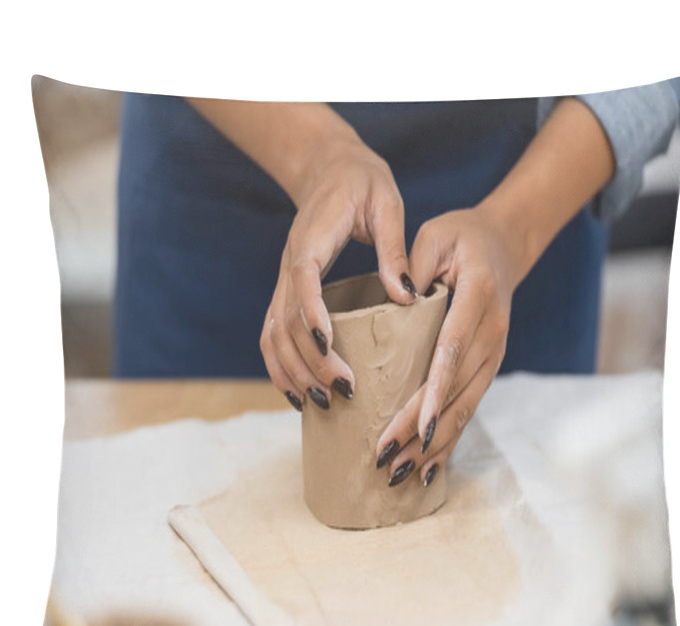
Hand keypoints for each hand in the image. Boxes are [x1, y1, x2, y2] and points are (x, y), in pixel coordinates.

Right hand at [261, 137, 415, 410]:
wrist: (328, 169)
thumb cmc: (362, 184)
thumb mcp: (386, 205)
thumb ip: (393, 249)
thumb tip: (406, 297)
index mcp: (311, 241)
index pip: (302, 282)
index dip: (311, 316)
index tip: (328, 347)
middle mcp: (289, 266)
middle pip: (285, 321)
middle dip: (310, 360)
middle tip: (342, 390)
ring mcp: (283, 282)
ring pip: (273, 336)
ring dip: (293, 372)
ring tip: (322, 402)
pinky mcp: (286, 294)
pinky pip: (272, 337)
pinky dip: (280, 368)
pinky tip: (299, 393)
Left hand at [375, 203, 528, 487]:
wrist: (502, 243)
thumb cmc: (461, 237)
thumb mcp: (435, 235)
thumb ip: (415, 264)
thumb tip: (397, 300)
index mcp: (479, 297)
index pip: (453, 351)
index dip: (434, 392)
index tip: (415, 427)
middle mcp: (493, 332)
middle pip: (456, 390)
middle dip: (421, 429)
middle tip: (385, 458)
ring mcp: (494, 352)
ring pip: (465, 407)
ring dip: (434, 445)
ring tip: (400, 474)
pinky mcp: (487, 365)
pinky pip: (469, 406)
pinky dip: (450, 439)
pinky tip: (428, 468)